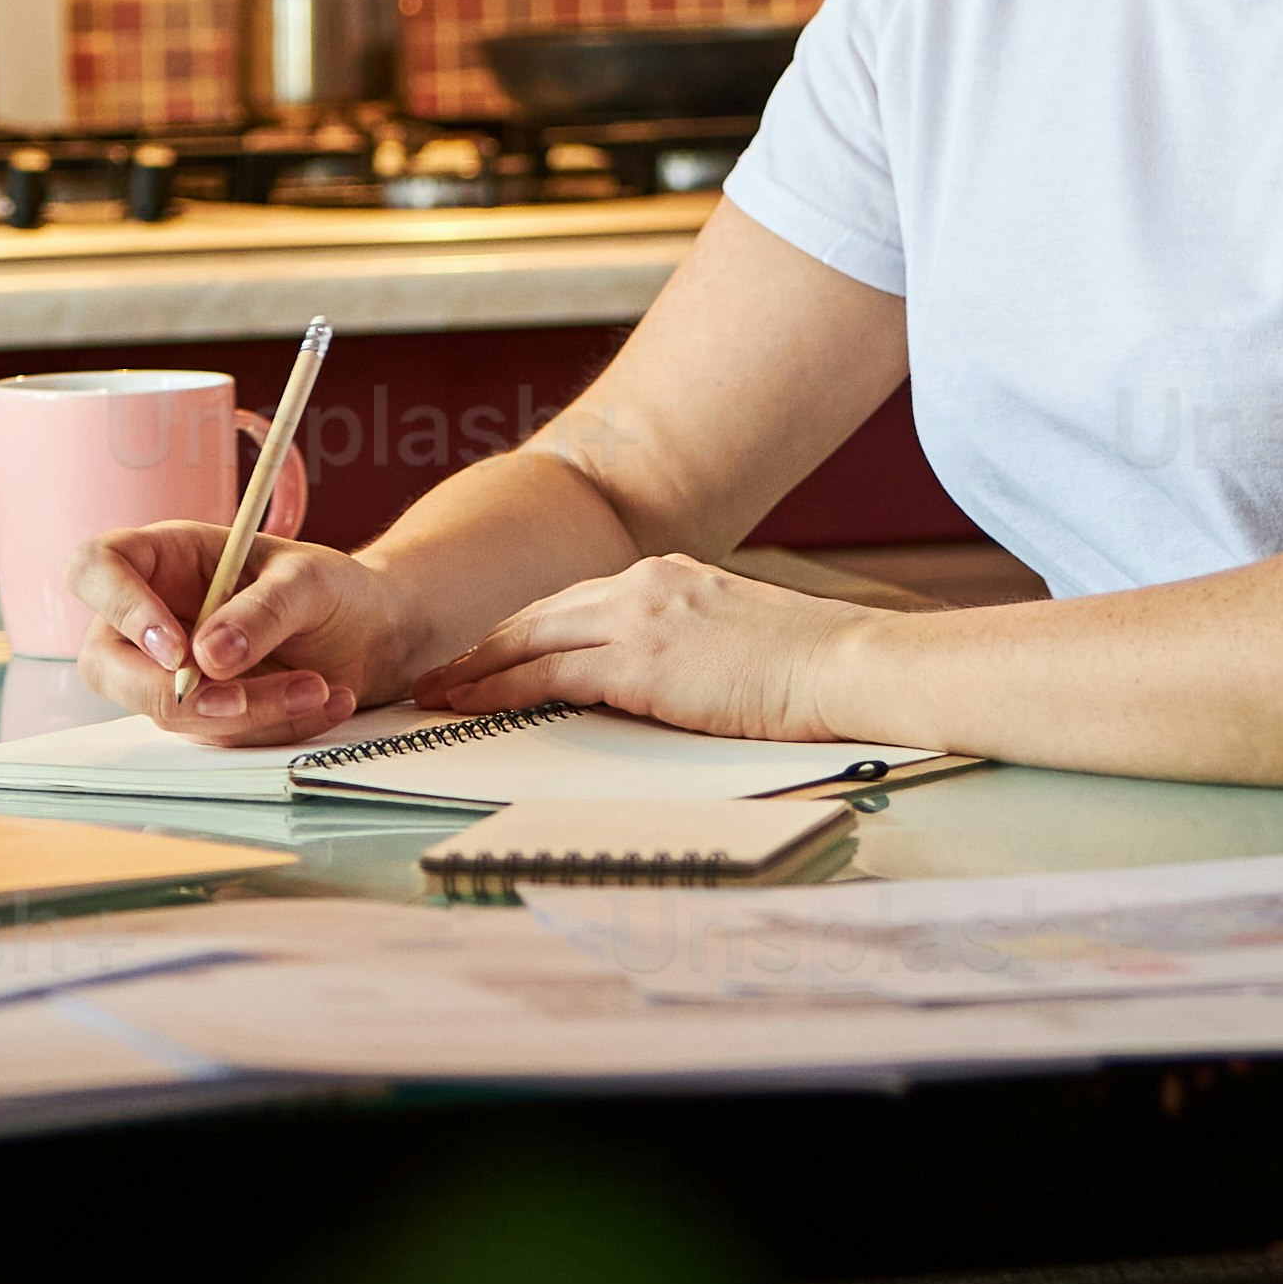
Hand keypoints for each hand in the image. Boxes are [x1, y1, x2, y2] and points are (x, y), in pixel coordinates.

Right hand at [67, 521, 450, 745]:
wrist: (377, 632)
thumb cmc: (335, 587)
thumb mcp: (309, 580)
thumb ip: (261, 610)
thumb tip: (207, 658)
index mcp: (167, 557)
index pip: (97, 568)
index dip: (118, 608)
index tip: (177, 649)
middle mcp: (155, 615)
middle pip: (106, 662)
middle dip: (169, 693)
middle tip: (239, 701)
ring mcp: (173, 671)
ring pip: (167, 711)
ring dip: (244, 713)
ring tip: (318, 688)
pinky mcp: (204, 713)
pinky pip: (215, 736)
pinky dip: (270, 728)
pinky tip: (324, 702)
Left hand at [433, 551, 884, 743]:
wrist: (844, 665)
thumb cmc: (806, 667)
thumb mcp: (734, 638)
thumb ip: (686, 643)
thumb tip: (657, 679)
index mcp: (669, 576)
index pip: (575, 603)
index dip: (524, 631)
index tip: (489, 654)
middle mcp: (646, 584)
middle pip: (540, 614)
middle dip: (486, 646)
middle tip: (441, 673)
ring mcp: (640, 617)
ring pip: (532, 639)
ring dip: (478, 669)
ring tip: (439, 693)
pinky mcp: (641, 660)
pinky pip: (551, 674)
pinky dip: (503, 689)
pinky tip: (474, 707)